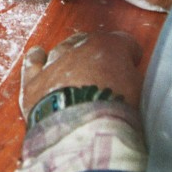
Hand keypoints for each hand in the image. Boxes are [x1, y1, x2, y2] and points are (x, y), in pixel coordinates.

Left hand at [19, 31, 144, 115]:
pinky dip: (36, 58)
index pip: (122, 41)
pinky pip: (33, 62)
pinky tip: (38, 54)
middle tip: (103, 68)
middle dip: (97, 53)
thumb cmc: (116, 112)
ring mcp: (54, 64)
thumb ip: (132, 78)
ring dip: (69, 55)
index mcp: (110, 47)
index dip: (129, 53)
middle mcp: (79, 49)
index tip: (131, 62)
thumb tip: (128, 80)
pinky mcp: (34, 81)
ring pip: (62, 50)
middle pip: (90, 42)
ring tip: (75, 64)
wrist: (83, 130)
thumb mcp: (139, 91)